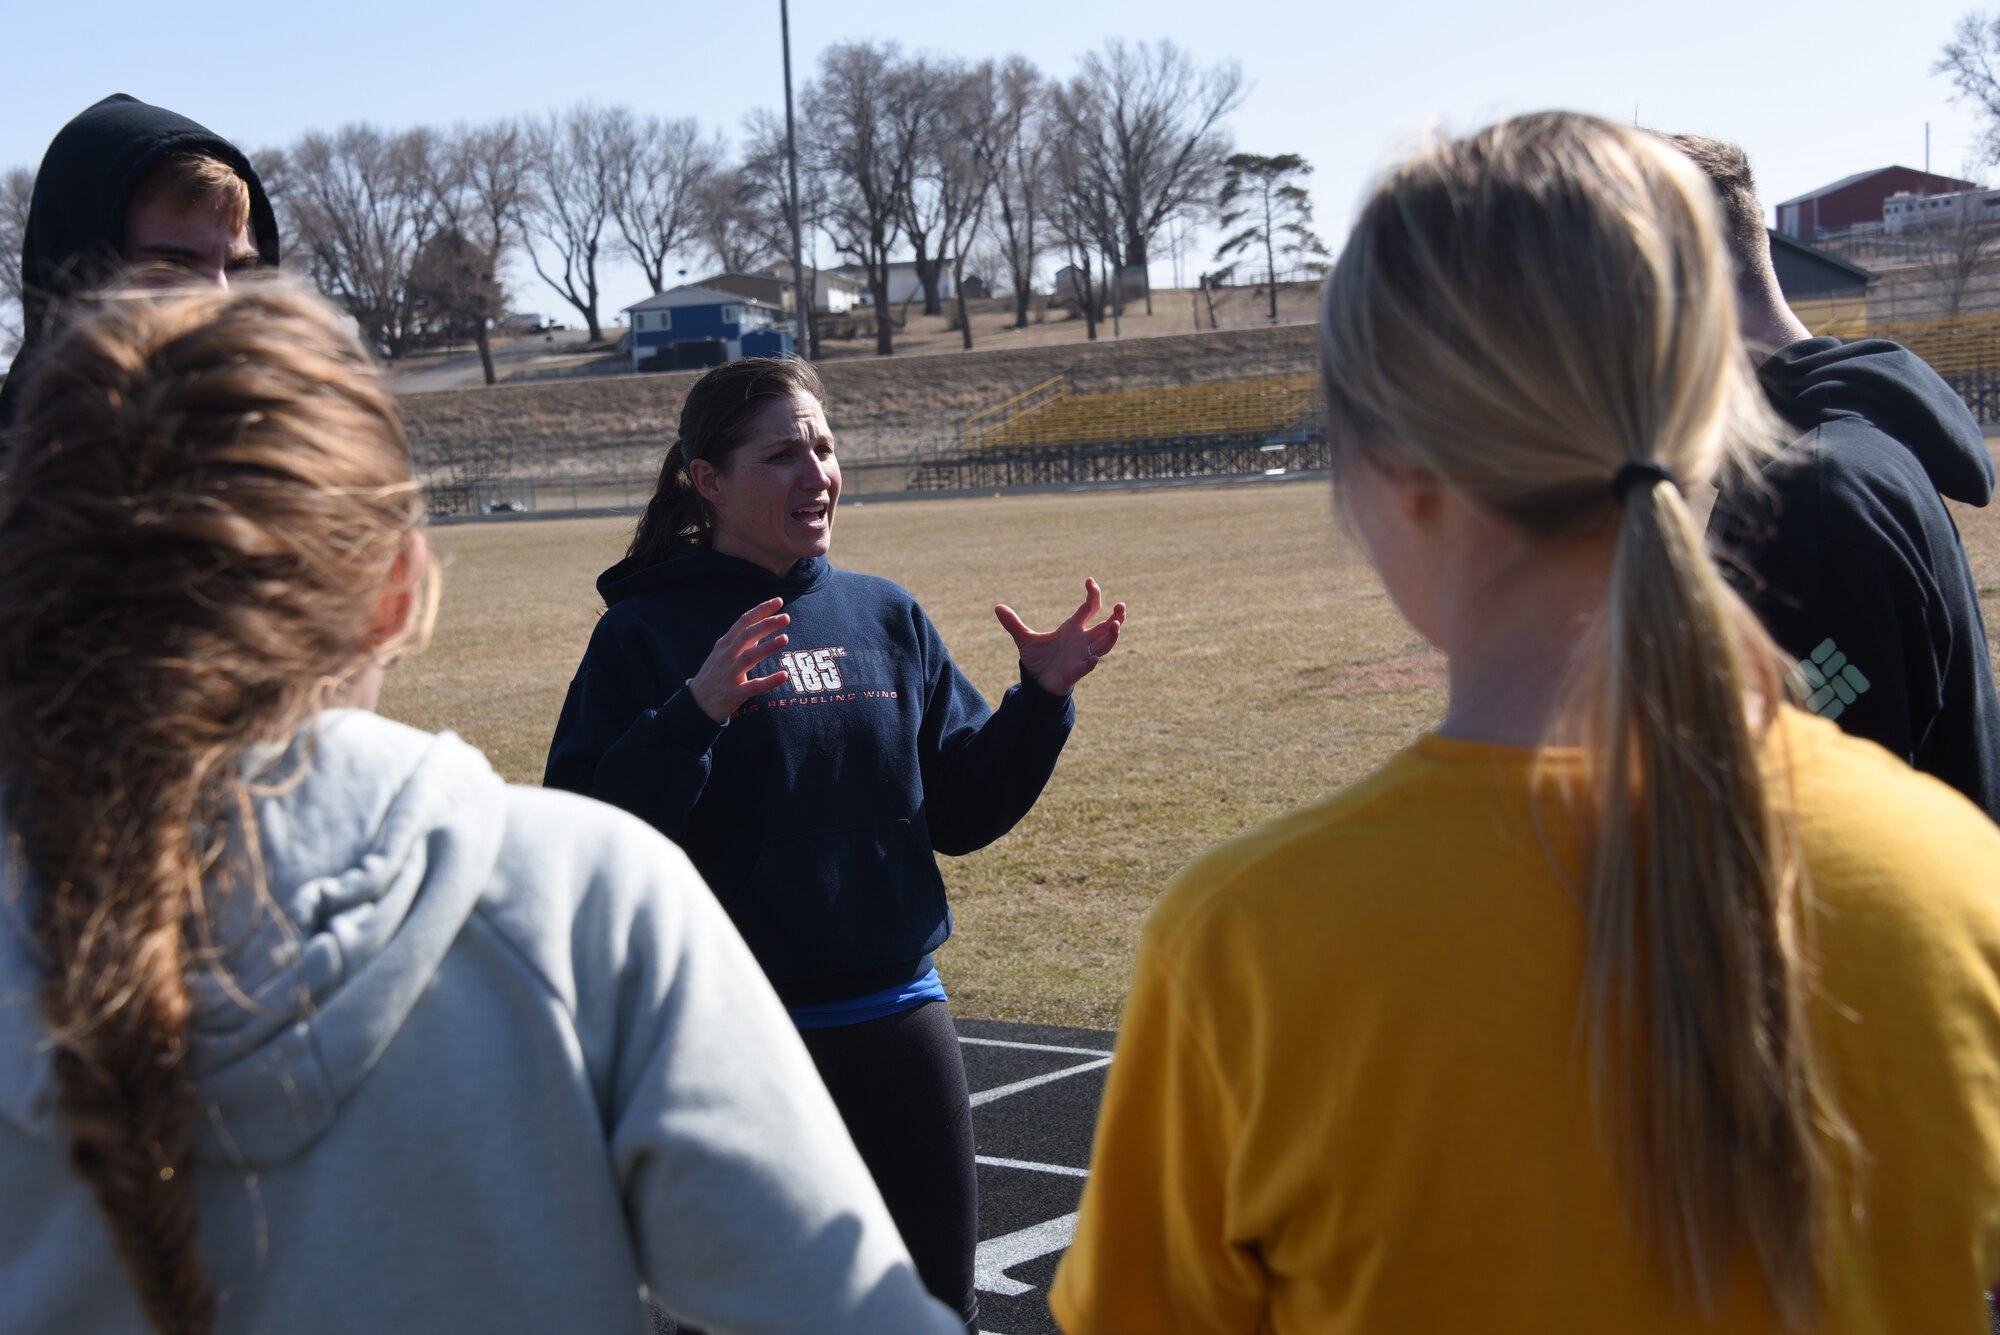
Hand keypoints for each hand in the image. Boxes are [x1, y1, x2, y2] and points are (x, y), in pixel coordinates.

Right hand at [690, 598, 789, 722]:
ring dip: (767, 646)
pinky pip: (754, 686)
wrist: (695, 705)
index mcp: (724, 645)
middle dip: (766, 624)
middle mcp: (725, 656)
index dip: (761, 610)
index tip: (779, 601)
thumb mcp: (721, 655)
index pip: (743, 622)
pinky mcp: (734, 693)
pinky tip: (784, 675)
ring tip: (785, 638)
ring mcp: (729, 675)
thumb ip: (740, 642)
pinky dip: (769, 681)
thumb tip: (760, 629)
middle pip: (746, 635)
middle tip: (786, 617)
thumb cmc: (713, 676)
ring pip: (748, 657)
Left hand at [995, 578, 1126, 697]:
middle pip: (1106, 626)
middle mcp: (1082, 640)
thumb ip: (1013, 624)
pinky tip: (1093, 659)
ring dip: (1111, 636)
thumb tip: (996, 607)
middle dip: (1116, 616)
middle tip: (1121, 605)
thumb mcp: (1025, 639)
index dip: (1093, 594)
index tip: (1089, 581)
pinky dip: (1090, 662)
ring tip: (1116, 625)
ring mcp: (1082, 655)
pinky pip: (1087, 666)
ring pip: (1104, 645)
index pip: (1090, 608)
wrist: (1036, 683)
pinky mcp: (1076, 671)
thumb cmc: (1038, 660)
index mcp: (1073, 628)